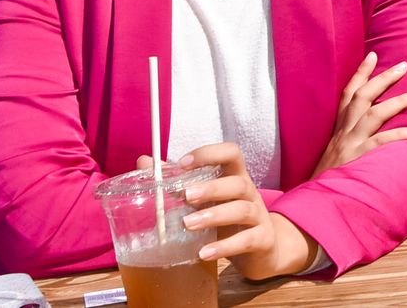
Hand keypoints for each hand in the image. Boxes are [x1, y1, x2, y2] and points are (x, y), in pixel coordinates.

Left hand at [178, 141, 315, 280]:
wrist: (261, 251)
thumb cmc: (227, 221)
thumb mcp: (207, 200)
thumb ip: (178, 182)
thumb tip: (143, 162)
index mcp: (235, 177)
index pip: (232, 153)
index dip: (209, 154)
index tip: (183, 163)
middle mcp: (250, 193)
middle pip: (238, 182)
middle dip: (211, 187)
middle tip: (186, 196)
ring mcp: (259, 216)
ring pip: (242, 209)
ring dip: (215, 215)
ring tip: (188, 224)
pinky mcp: (262, 239)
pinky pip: (247, 240)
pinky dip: (225, 246)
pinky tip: (204, 253)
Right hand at [312, 51, 406, 176]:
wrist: (312, 204)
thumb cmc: (328, 180)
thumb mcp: (336, 156)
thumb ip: (351, 142)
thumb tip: (373, 133)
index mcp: (338, 130)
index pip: (348, 94)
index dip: (360, 74)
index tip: (372, 55)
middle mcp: (343, 133)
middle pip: (362, 97)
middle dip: (383, 79)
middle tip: (403, 66)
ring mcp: (350, 145)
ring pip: (375, 114)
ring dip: (399, 101)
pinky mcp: (357, 160)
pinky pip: (381, 143)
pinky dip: (400, 135)